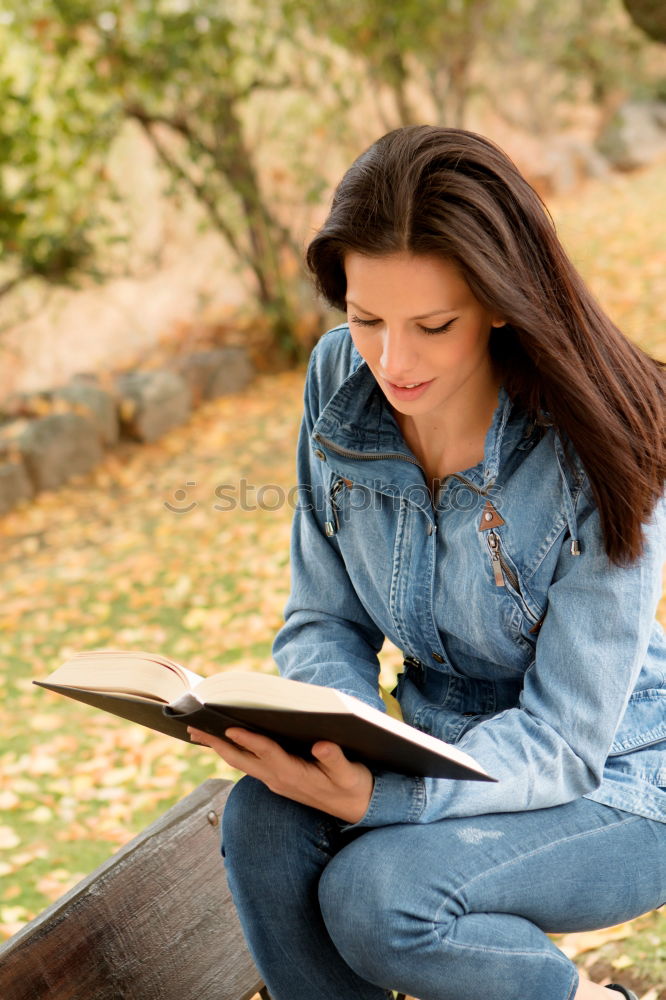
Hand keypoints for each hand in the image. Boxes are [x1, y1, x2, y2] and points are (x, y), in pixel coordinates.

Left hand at [187, 726, 373, 823]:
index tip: (230, 727)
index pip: (267, 754)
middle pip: (241, 760)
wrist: (356, 809)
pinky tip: (226, 741)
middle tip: (193, 727)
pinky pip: (248, 764)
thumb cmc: (353, 786)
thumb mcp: (350, 773)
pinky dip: (233, 750)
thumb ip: (335, 760)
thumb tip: (323, 744)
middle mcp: (279, 779)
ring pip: (241, 763)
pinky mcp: (278, 779)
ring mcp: (276, 781)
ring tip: (199, 732)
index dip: (250, 740)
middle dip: (217, 744)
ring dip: (219, 747)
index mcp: (294, 775)